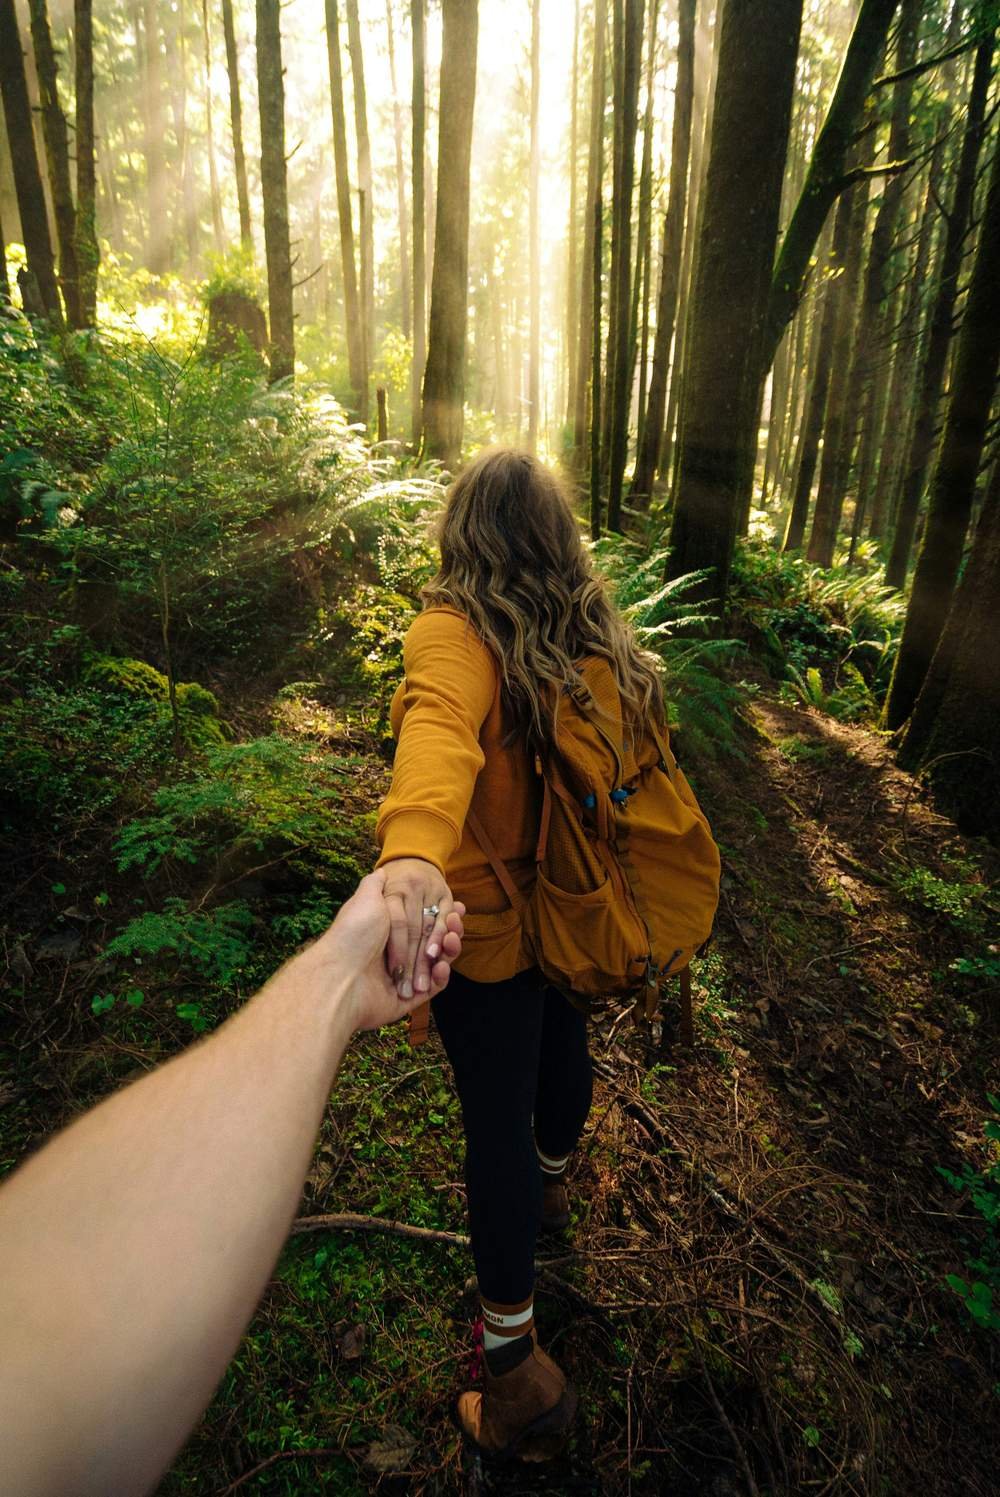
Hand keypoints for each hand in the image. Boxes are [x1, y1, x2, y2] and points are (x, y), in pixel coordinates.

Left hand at [311, 869, 464, 1031]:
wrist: (340, 975)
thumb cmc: (353, 934)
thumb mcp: (365, 899)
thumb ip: (376, 885)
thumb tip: (382, 871)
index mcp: (386, 933)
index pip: (421, 923)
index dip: (439, 914)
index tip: (455, 906)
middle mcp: (394, 955)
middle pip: (432, 943)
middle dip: (447, 931)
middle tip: (455, 921)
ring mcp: (403, 978)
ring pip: (436, 964)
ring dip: (448, 950)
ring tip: (451, 939)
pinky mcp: (408, 999)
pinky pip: (433, 988)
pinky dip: (442, 976)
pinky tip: (443, 964)